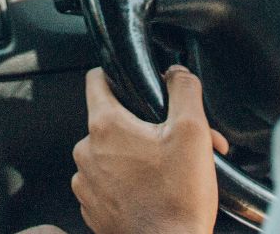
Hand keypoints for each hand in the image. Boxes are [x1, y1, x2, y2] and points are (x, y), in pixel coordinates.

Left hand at [71, 66, 227, 233]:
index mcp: (106, 126)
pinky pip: (107, 183)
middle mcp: (87, 152)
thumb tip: (176, 72)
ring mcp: (86, 182)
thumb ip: (184, 90)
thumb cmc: (177, 200)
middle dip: (143, 128)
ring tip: (168, 171)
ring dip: (137, 157)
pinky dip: (128, 183)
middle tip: (172, 143)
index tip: (130, 82)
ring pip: (111, 154)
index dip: (115, 75)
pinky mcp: (92, 207)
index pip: (96, 80)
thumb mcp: (193, 132)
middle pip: (112, 122)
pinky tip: (154, 191)